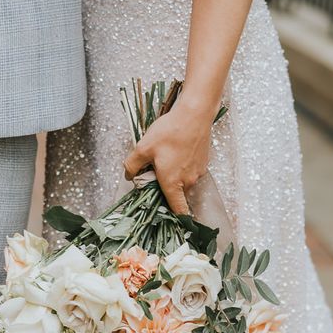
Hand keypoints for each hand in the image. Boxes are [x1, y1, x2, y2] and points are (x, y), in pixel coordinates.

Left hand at [123, 100, 216, 214]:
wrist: (195, 113)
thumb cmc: (170, 132)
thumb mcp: (143, 147)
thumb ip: (132, 165)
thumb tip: (129, 175)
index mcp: (173, 183)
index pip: (177, 211)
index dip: (172, 218)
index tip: (165, 218)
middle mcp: (188, 182)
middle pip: (176, 194)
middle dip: (164, 188)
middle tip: (153, 172)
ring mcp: (198, 172)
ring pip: (183, 182)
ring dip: (173, 176)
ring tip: (164, 157)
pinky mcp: (203, 163)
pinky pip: (190, 171)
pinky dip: (182, 167)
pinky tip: (175, 151)